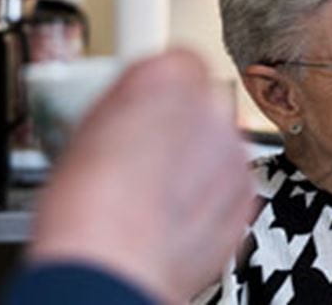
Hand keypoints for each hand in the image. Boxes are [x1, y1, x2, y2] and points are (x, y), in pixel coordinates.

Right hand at [28, 50, 255, 302]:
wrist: (110, 270)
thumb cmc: (87, 210)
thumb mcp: (85, 130)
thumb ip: (124, 105)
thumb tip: (131, 110)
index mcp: (166, 78)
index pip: (179, 60)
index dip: (160, 88)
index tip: (146, 107)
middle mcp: (210, 109)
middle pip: (204, 102)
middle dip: (182, 124)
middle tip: (146, 155)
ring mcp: (233, 154)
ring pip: (220, 144)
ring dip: (198, 162)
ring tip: (155, 193)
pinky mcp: (247, 197)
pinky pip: (230, 184)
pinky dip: (210, 197)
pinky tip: (173, 216)